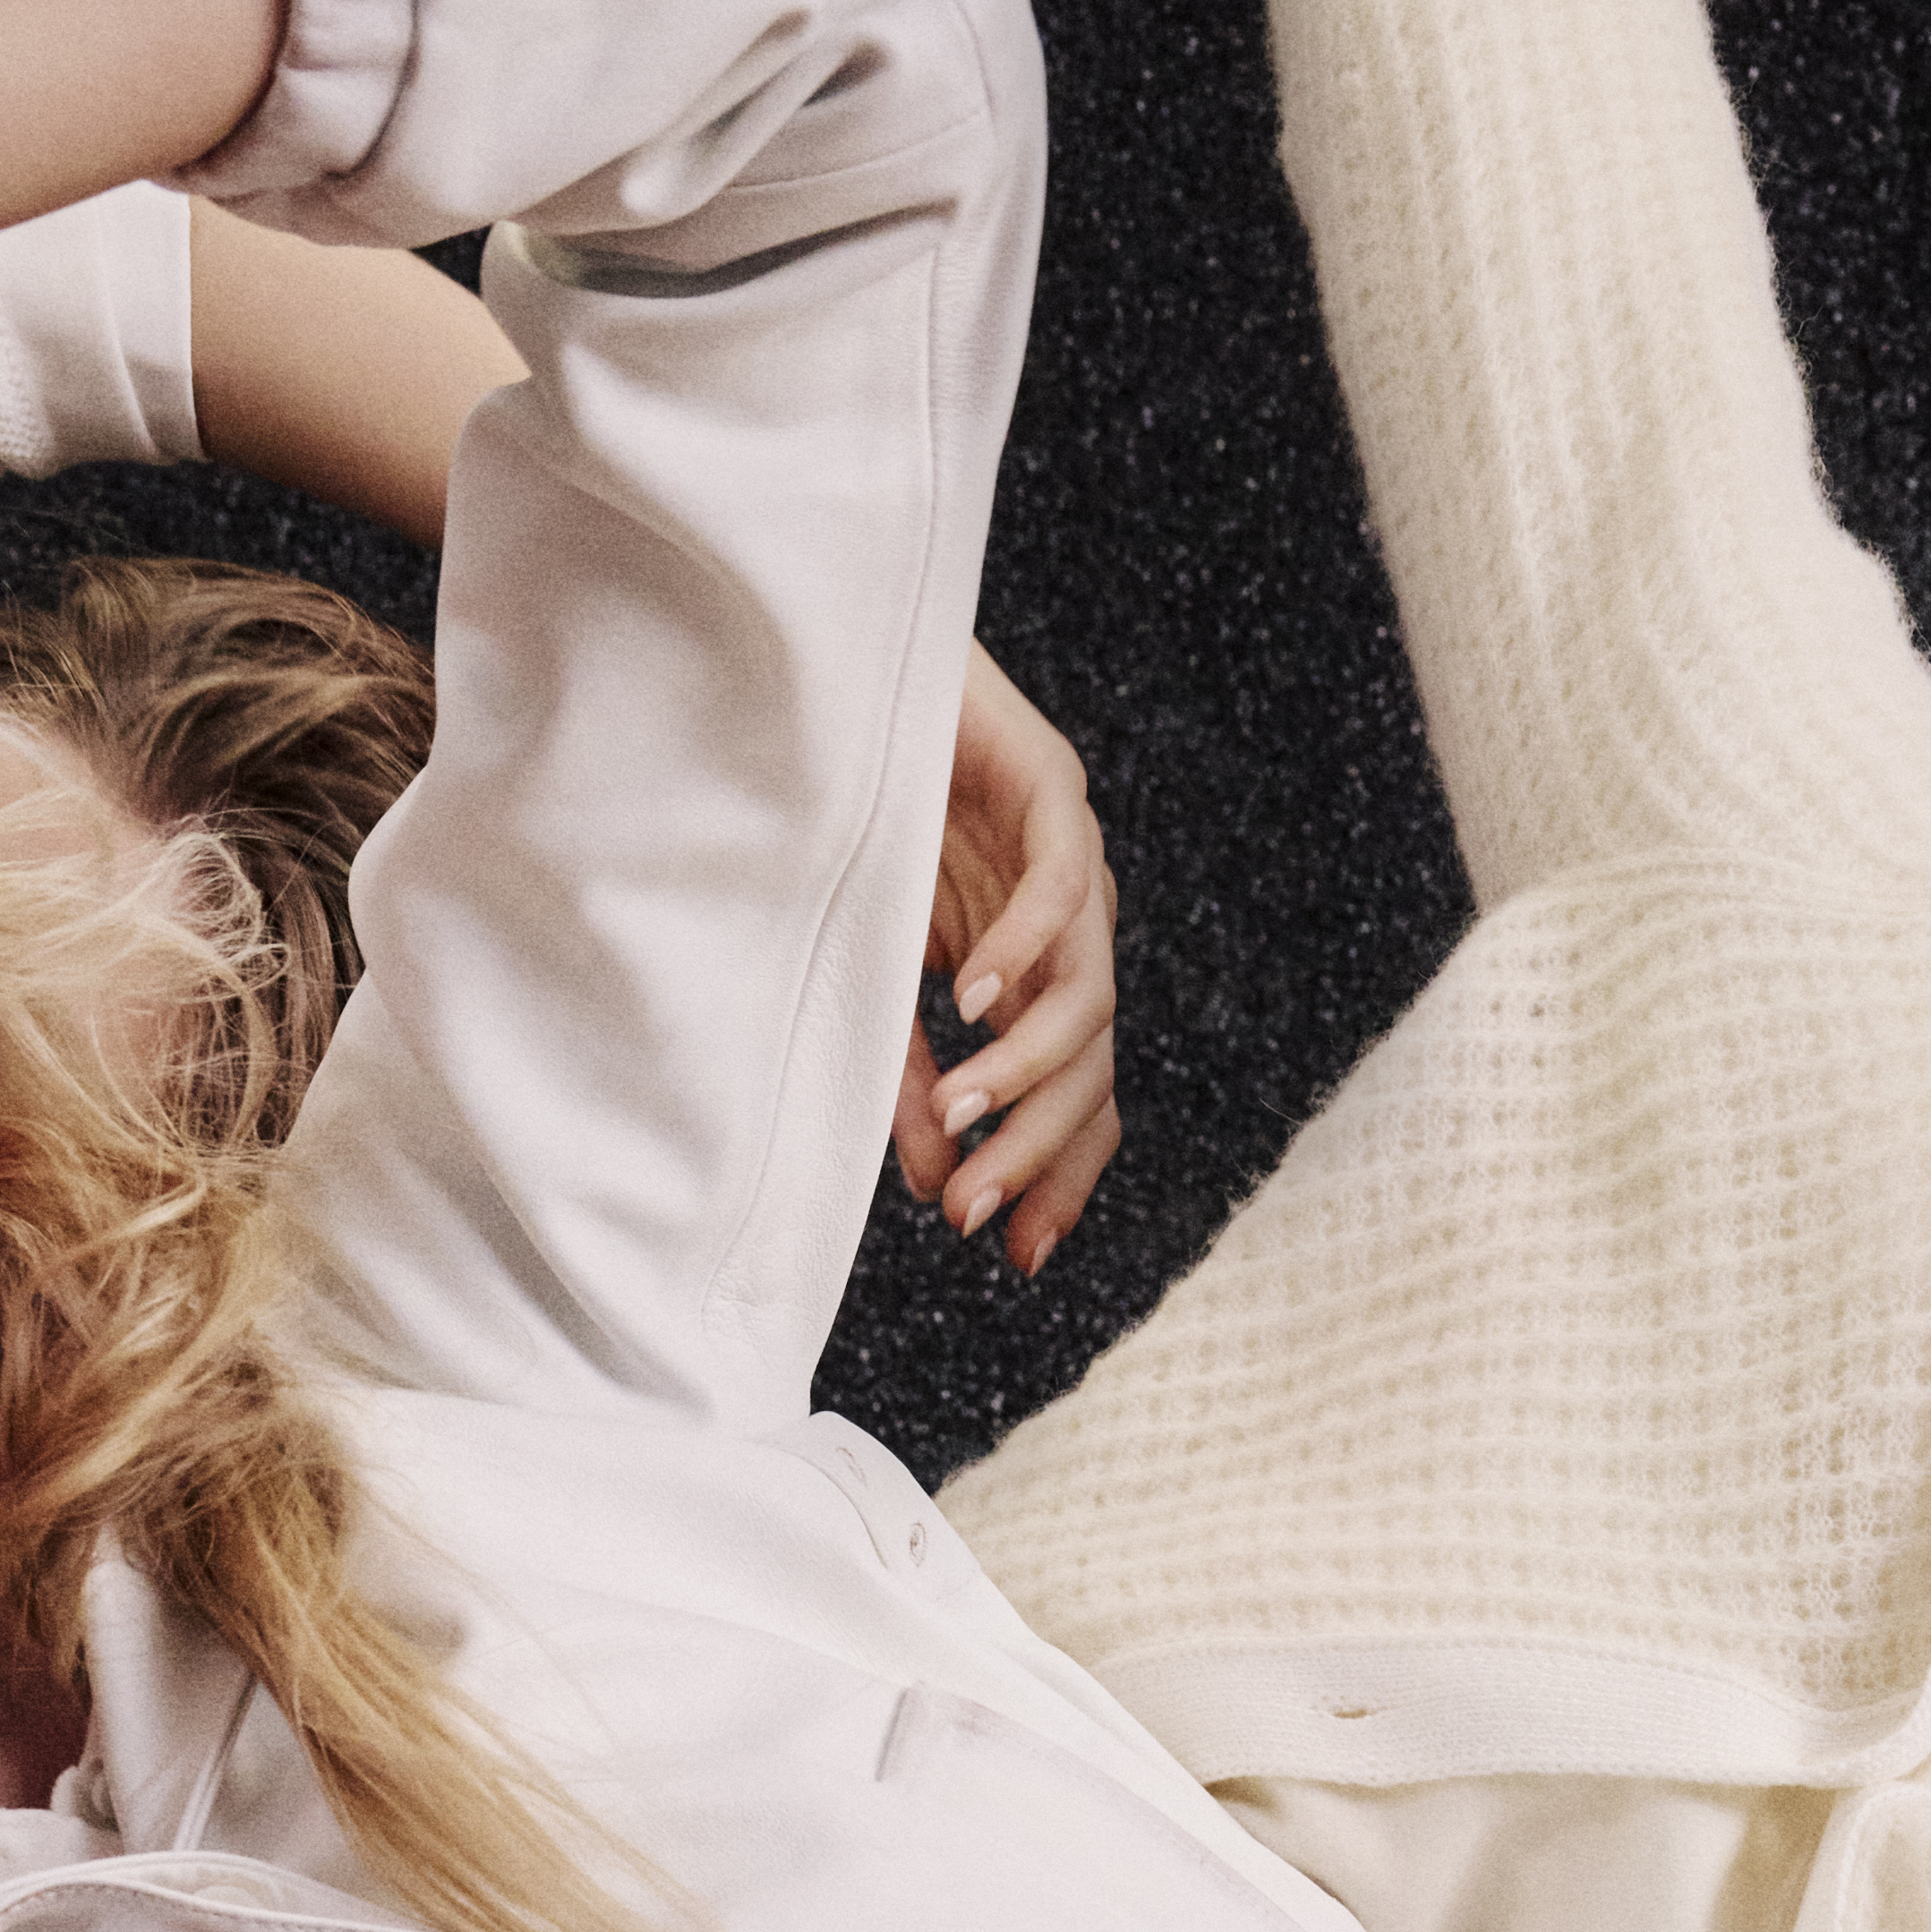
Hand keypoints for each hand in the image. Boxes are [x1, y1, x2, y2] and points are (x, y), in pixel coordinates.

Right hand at [891, 652, 1120, 1273]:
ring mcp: (1068, 856)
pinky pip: (1062, 884)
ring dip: (1025, 1068)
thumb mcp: (875, 981)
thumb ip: (911, 1077)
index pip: (1079, 1097)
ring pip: (1089, 993)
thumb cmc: (850, 825)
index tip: (1020, 1257)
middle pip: (1089, 1065)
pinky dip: (1022, 945)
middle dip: (1034, 1150)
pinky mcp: (1052, 785)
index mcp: (1033, 975)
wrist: (841, 675)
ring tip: (960, 1111)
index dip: (1059, 1177)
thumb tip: (942, 1184)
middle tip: (975, 1214)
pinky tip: (970, 996)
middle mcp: (1069, 927)